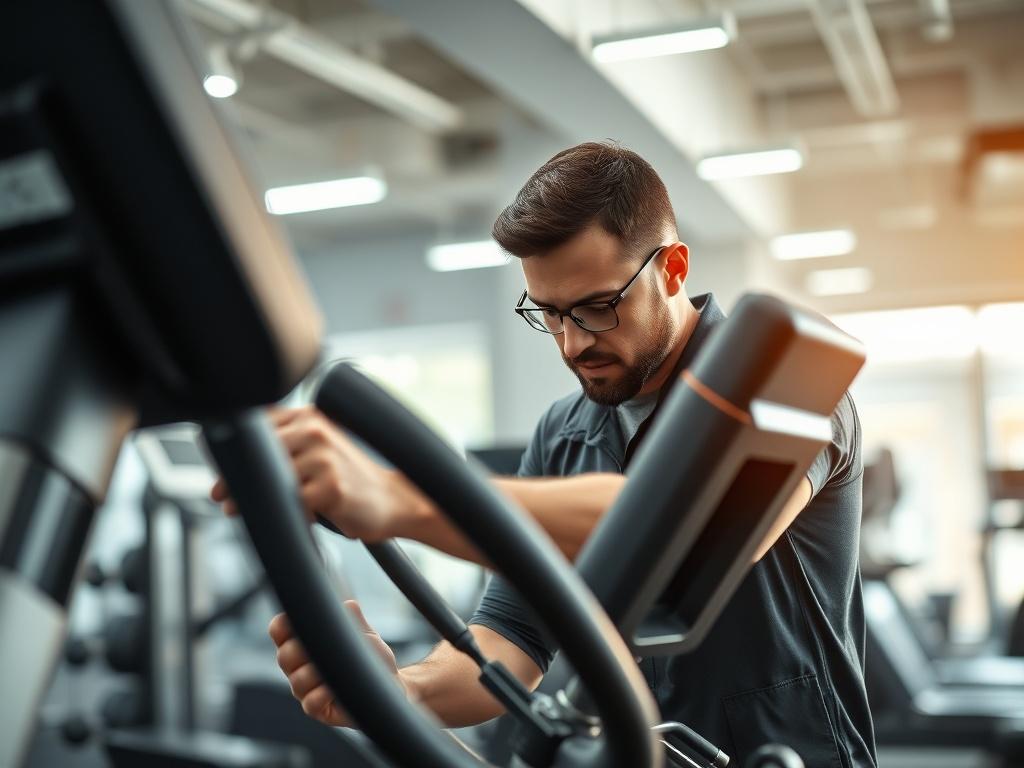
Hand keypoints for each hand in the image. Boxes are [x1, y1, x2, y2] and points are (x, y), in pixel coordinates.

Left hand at [210, 406, 426, 541]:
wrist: (394, 500)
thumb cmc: (349, 480)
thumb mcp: (318, 451)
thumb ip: (285, 446)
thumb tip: (233, 462)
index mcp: (310, 416)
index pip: (258, 425)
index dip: (235, 449)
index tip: (221, 467)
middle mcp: (316, 430)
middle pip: (258, 453)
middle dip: (232, 477)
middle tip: (219, 495)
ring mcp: (324, 458)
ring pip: (269, 479)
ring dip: (249, 498)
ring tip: (236, 509)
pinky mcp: (330, 487)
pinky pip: (289, 503)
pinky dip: (281, 514)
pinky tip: (282, 518)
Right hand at [269, 600, 406, 726]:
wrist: (388, 684)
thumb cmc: (369, 656)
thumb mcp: (364, 634)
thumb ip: (354, 620)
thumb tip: (348, 605)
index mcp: (303, 643)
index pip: (279, 631)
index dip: (282, 626)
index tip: (294, 621)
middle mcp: (299, 666)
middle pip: (284, 656)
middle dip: (299, 650)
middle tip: (322, 646)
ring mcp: (306, 689)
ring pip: (297, 681)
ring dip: (315, 673)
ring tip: (335, 668)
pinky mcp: (317, 709)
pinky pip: (310, 702)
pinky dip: (321, 694)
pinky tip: (335, 688)